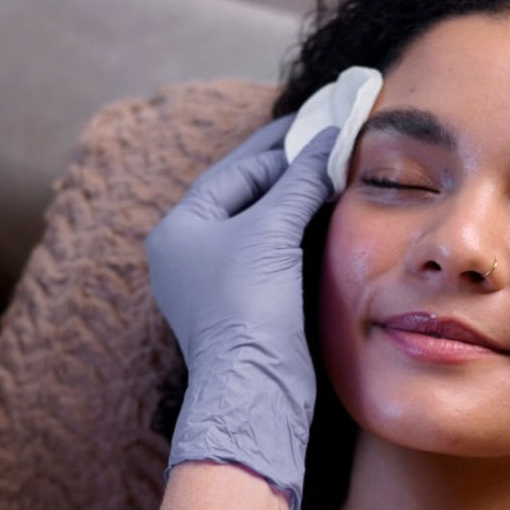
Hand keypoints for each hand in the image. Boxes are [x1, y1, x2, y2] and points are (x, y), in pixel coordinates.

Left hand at [146, 119, 338, 509]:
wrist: (254, 382)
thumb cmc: (246, 302)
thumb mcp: (271, 229)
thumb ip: (299, 180)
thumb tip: (327, 141)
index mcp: (179, 228)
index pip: (234, 172)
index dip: (277, 148)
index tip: (316, 127)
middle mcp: (190, 252)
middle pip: (244, 195)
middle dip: (286, 172)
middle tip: (326, 144)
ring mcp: (215, 280)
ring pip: (259, 224)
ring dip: (294, 200)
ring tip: (331, 173)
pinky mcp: (244, 303)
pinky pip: (270, 252)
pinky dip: (296, 231)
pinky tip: (324, 217)